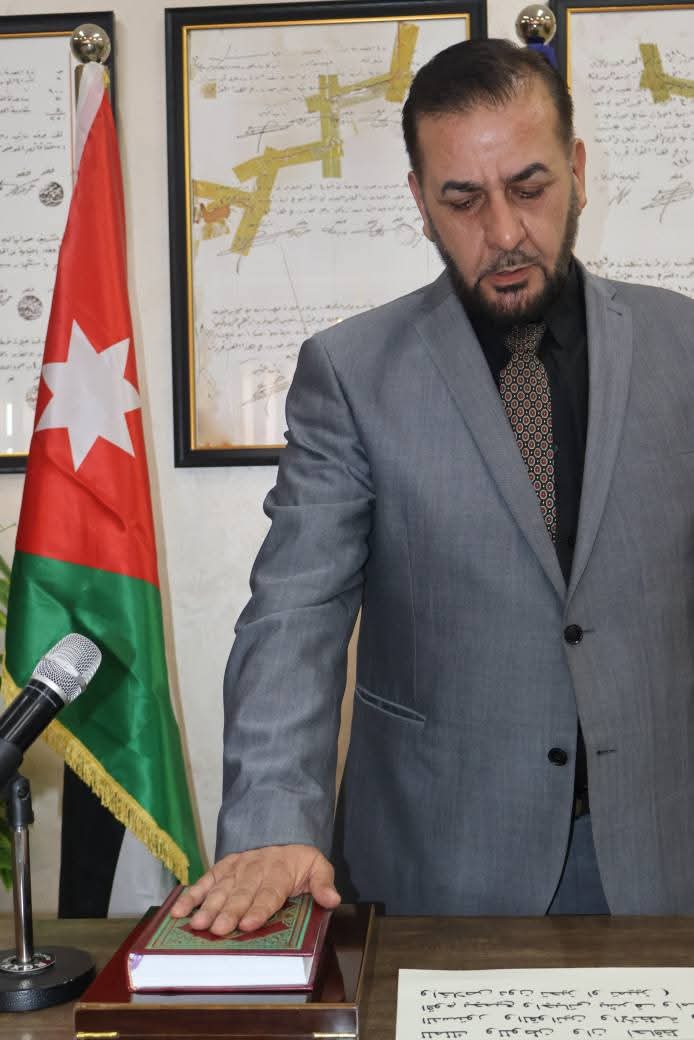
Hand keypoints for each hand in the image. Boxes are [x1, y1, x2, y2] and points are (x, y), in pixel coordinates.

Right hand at [170, 844, 340, 935]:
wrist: (282, 832)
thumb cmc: (299, 860)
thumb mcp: (318, 866)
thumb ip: (324, 882)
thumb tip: (333, 899)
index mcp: (279, 871)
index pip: (269, 893)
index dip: (259, 908)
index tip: (248, 924)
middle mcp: (255, 868)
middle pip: (242, 893)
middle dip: (229, 911)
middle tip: (218, 929)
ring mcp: (237, 867)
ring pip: (221, 888)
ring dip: (208, 905)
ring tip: (197, 923)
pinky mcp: (223, 867)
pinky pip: (206, 880)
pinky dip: (191, 894)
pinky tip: (179, 910)